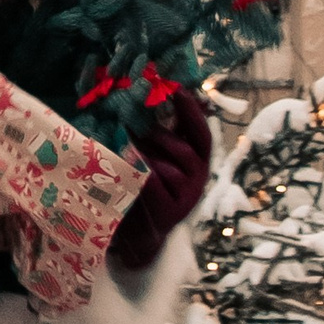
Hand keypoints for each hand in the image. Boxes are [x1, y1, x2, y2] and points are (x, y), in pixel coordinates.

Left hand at [109, 89, 211, 273]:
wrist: (135, 234)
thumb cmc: (142, 189)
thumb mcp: (154, 157)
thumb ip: (160, 132)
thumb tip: (157, 95)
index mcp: (197, 162)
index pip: (200, 133)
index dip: (191, 111)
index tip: (177, 89)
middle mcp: (197, 180)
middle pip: (183, 149)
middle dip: (158, 135)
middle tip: (132, 122)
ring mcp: (186, 199)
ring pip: (167, 167)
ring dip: (145, 154)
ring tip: (123, 145)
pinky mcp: (171, 214)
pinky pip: (154, 185)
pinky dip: (140, 173)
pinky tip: (125, 164)